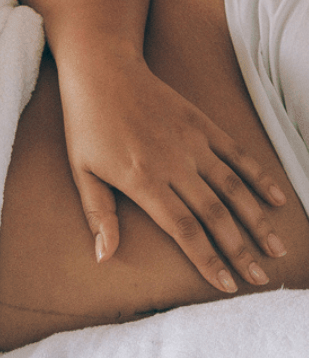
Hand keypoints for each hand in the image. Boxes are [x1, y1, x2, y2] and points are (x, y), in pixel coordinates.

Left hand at [58, 55, 286, 291]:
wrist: (103, 72)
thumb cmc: (86, 126)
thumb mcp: (81, 172)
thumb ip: (98, 215)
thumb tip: (104, 257)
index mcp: (143, 181)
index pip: (184, 230)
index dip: (208, 259)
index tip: (227, 285)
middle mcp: (174, 165)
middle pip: (215, 215)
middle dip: (240, 250)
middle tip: (260, 278)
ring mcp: (193, 143)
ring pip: (234, 189)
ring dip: (258, 221)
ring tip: (275, 248)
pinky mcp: (203, 125)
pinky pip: (238, 154)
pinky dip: (259, 177)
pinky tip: (277, 200)